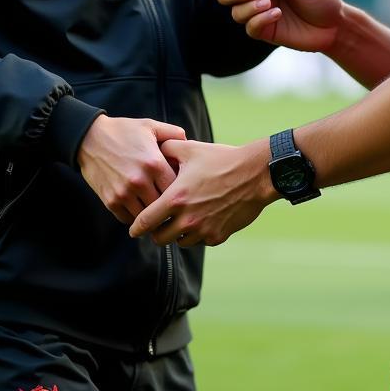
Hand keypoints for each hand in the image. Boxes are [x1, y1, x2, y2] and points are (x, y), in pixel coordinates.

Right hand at [76, 115, 186, 224]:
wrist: (90, 138)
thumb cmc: (124, 131)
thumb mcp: (150, 126)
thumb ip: (173, 133)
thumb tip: (190, 143)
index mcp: (154, 163)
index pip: (177, 188)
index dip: (181, 190)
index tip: (182, 189)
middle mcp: (140, 181)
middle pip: (164, 206)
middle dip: (169, 206)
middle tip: (173, 205)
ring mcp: (124, 193)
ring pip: (147, 216)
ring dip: (152, 215)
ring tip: (157, 210)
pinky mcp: (110, 201)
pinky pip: (128, 219)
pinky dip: (135, 217)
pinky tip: (139, 209)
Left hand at [129, 138, 276, 246]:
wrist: (255, 174)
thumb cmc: (222, 159)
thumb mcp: (192, 149)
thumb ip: (168, 149)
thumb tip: (155, 149)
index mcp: (176, 198)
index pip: (145, 222)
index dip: (136, 226)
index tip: (134, 228)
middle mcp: (187, 219)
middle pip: (159, 239)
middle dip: (156, 232)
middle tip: (158, 223)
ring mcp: (203, 230)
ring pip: (180, 241)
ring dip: (177, 233)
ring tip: (181, 219)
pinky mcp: (218, 237)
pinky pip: (200, 241)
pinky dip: (197, 234)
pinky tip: (201, 219)